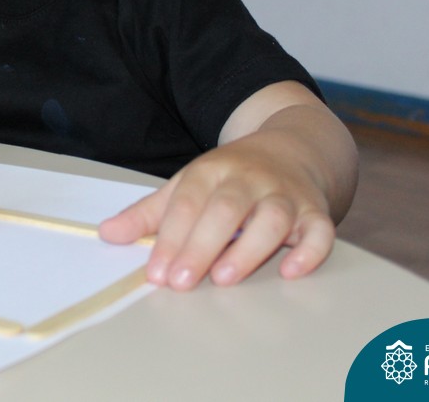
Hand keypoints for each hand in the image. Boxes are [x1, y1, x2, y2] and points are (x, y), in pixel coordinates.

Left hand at [97, 138, 335, 288]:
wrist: (293, 147)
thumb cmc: (232, 176)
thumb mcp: (188, 184)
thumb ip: (149, 213)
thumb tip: (107, 233)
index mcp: (211, 170)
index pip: (187, 203)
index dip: (169, 238)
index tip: (155, 273)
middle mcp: (249, 179)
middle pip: (225, 209)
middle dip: (201, 246)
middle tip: (180, 282)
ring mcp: (285, 193)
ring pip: (272, 217)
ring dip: (249, 248)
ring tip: (224, 278)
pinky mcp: (316, 210)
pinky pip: (320, 229)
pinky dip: (310, 250)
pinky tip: (292, 271)